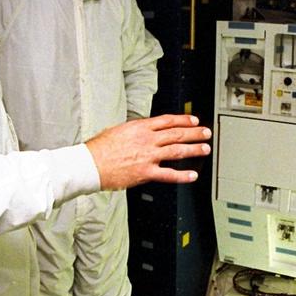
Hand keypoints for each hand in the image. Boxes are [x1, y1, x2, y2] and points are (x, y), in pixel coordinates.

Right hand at [85, 114, 211, 189]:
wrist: (89, 164)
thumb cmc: (98, 149)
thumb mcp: (118, 131)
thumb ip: (135, 131)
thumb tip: (144, 131)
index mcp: (140, 127)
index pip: (167, 120)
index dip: (183, 120)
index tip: (193, 120)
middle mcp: (147, 140)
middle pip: (176, 133)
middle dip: (194, 132)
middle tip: (206, 133)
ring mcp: (148, 156)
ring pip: (177, 151)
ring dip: (194, 149)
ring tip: (205, 149)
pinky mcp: (145, 173)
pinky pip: (168, 174)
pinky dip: (182, 175)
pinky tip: (192, 175)